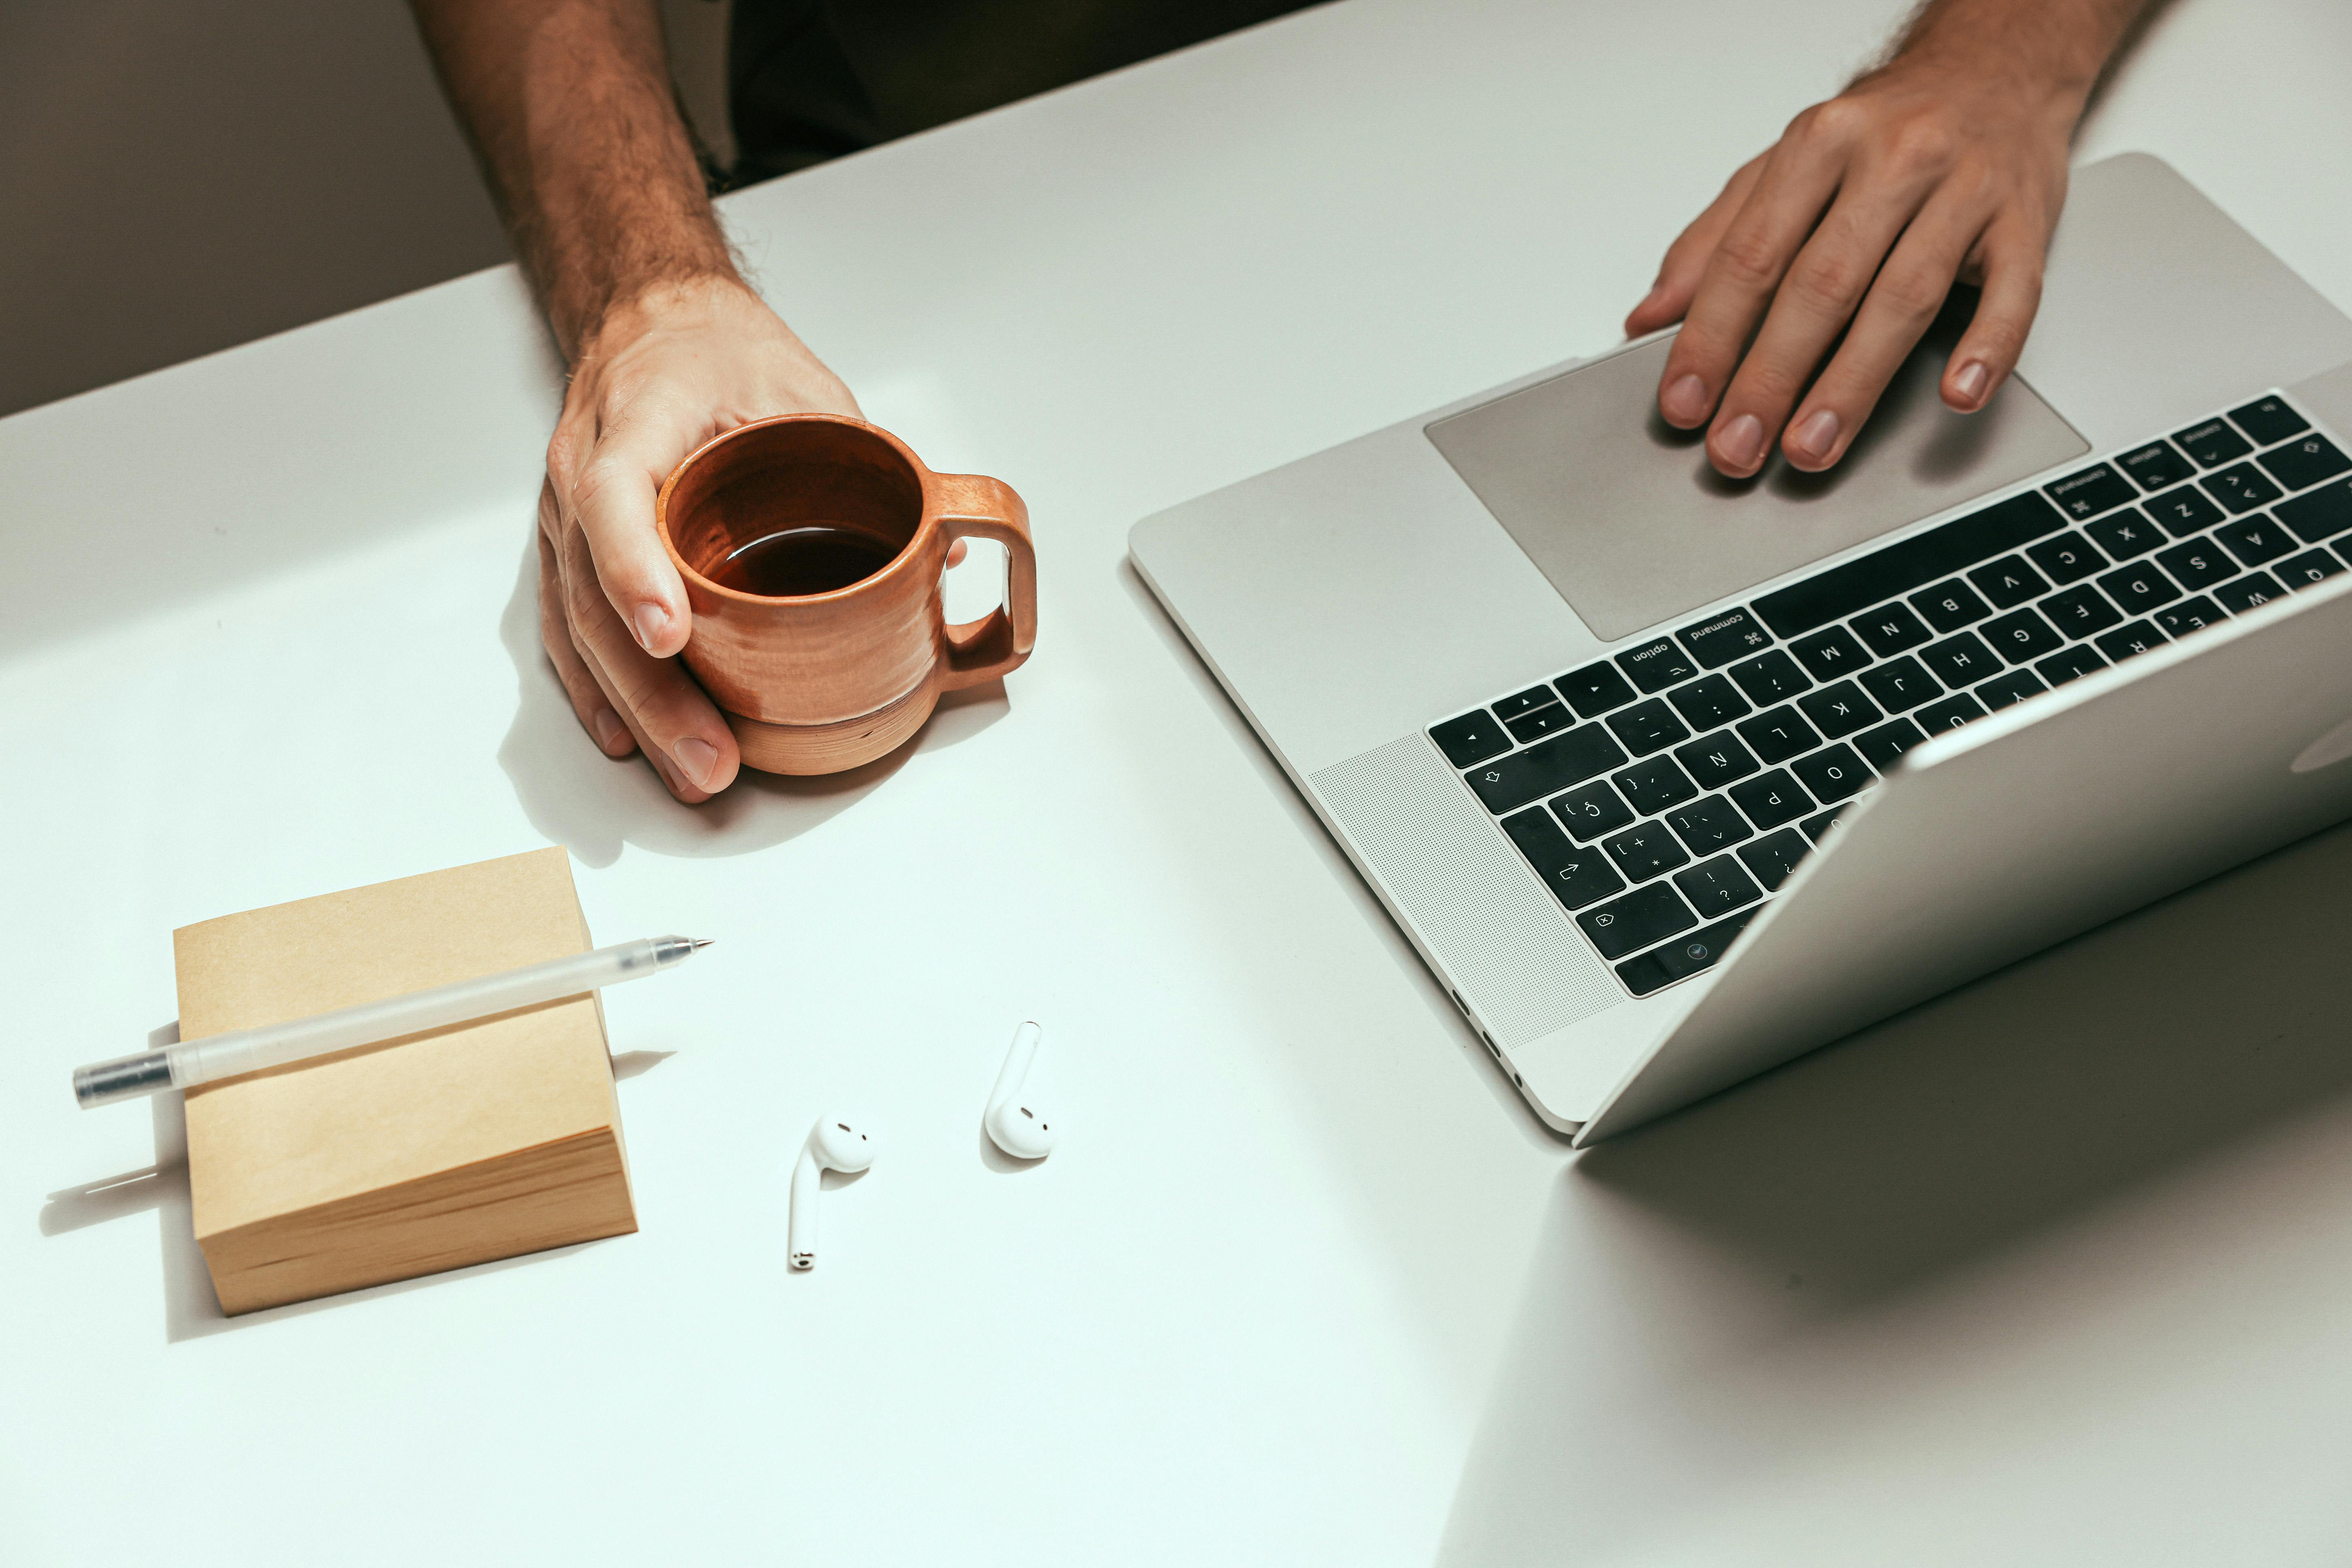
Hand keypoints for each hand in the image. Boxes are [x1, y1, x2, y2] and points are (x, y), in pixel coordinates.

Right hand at [538, 274, 858, 801]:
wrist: (650, 322)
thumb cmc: (718, 352)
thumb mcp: (800, 383)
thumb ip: (864, 461)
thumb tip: (937, 555)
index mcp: (640, 417)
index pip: (616, 494)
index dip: (636, 567)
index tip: (671, 632)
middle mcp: (583, 470)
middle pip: (595, 592)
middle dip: (653, 688)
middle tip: (709, 755)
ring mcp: (565, 518)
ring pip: (582, 628)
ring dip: (637, 710)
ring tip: (691, 771)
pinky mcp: (569, 553)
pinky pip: (570, 633)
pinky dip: (599, 692)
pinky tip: (630, 740)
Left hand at [1625, 34, 2084, 477]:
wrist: (1995, 66)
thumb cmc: (1884, 129)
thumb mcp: (1783, 166)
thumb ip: (1713, 242)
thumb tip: (1649, 318)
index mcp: (1820, 143)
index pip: (1751, 255)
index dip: (1711, 337)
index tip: (1686, 403)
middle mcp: (1894, 159)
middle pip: (1822, 284)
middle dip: (1771, 377)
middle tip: (1738, 445)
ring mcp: (1965, 189)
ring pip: (1902, 298)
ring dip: (1853, 384)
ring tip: (1812, 445)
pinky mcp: (2025, 220)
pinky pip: (2012, 293)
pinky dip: (1987, 348)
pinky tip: (1957, 395)